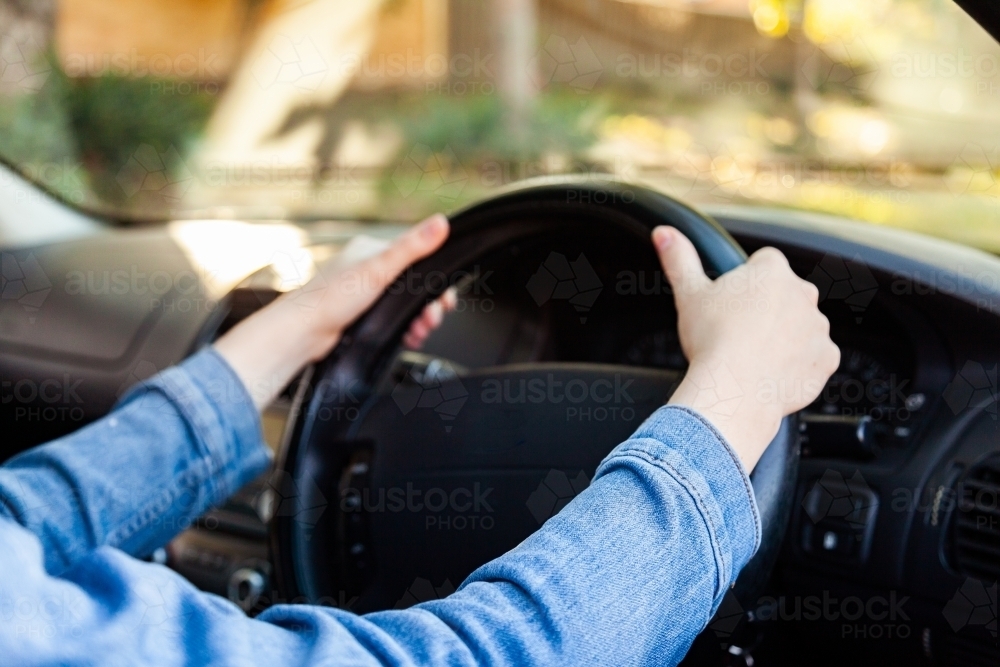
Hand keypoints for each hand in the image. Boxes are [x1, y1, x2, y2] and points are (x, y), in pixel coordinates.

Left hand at [215, 214, 449, 407]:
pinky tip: (408, 337)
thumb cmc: (330, 300)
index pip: (418, 258)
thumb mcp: (378, 270)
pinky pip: (395, 319)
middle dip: (428, 305)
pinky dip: (406, 328)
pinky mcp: (363, 314)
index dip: (436, 280)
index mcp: (372, 250)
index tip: (445, 299)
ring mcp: (366, 293)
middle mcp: (369, 269)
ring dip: (419, 319)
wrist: (302, 334)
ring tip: (420, 332)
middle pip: (415, 285)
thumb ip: (411, 248)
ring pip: (406, 304)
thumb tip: (440, 223)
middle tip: (431, 320)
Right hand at [652, 226, 839, 470]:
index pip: (764, 262)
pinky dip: (799, 364)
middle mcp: (803, 293)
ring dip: (785, 335)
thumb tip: (665, 234)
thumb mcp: (689, 294)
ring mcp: (818, 327)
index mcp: (772, 271)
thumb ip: (680, 259)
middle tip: (739, 331)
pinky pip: (815, 357)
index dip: (745, 281)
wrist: (735, 391)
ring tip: (754, 356)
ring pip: (801, 325)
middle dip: (768, 308)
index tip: (731, 301)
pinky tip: (773, 372)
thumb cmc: (712, 340)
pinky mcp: (826, 358)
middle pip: (785, 294)